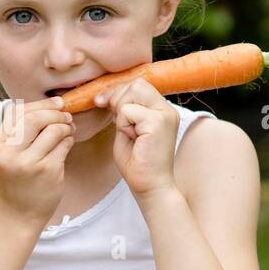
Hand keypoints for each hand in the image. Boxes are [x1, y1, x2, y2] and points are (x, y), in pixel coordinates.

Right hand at [0, 97, 75, 224]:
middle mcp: (9, 153)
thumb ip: (19, 132)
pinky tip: (67, 144)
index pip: (17, 112)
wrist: (18, 215)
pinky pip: (64, 145)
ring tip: (69, 130)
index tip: (57, 103)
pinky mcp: (47, 171)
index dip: (40, 104)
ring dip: (66, 127)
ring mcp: (29, 163)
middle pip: (35, 118)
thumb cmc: (16, 180)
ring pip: (53, 130)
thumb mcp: (7, 154)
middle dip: (55, 113)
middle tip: (66, 116)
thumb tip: (48, 104)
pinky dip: (69, 140)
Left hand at [92, 78, 179, 200]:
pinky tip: (133, 139)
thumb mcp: (126, 129)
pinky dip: (123, 124)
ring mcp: (165, 114)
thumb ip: (122, 111)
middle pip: (136, 84)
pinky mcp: (158, 122)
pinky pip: (129, 111)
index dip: (117, 92)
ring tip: (128, 132)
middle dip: (117, 98)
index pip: (138, 85)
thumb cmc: (137, 163)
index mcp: (161, 109)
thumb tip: (107, 94)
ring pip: (132, 92)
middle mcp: (167, 109)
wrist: (150, 186)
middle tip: (114, 121)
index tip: (101, 103)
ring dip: (121, 112)